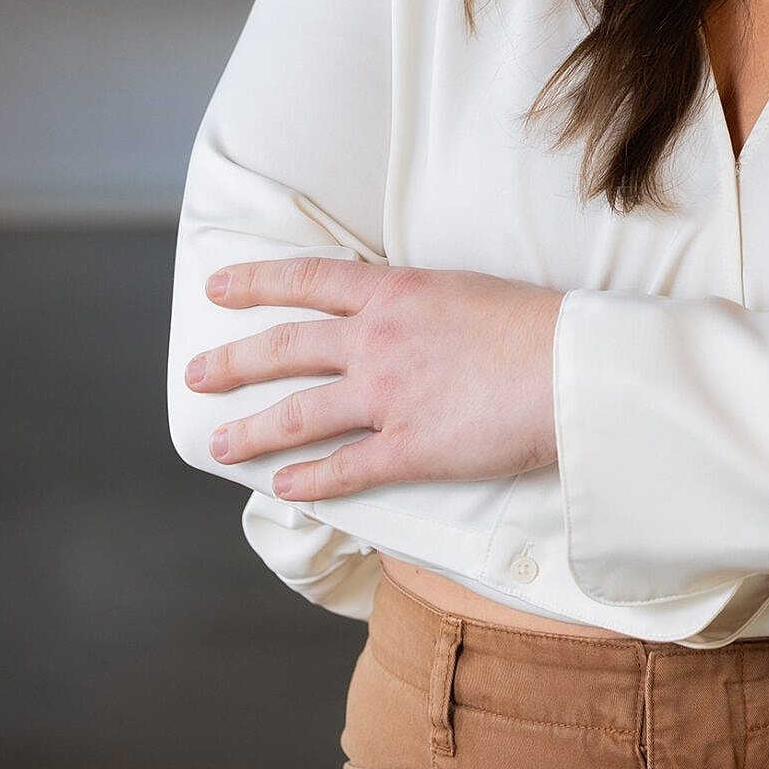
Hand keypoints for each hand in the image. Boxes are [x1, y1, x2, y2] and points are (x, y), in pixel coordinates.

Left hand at [184, 260, 564, 502]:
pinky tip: (284, 489)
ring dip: (254, 431)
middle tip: (196, 374)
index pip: (308, 279)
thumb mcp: (466, 291)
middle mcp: (378, 340)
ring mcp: (389, 395)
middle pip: (285, 348)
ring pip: (300, 414)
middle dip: (232, 362)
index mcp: (396, 292)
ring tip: (220, 443)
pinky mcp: (409, 448)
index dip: (257, 282)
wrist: (572, 368)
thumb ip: (422, 305)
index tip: (219, 287)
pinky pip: (345, 469)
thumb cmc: (536, 326)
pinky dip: (309, 481)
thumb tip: (401, 317)